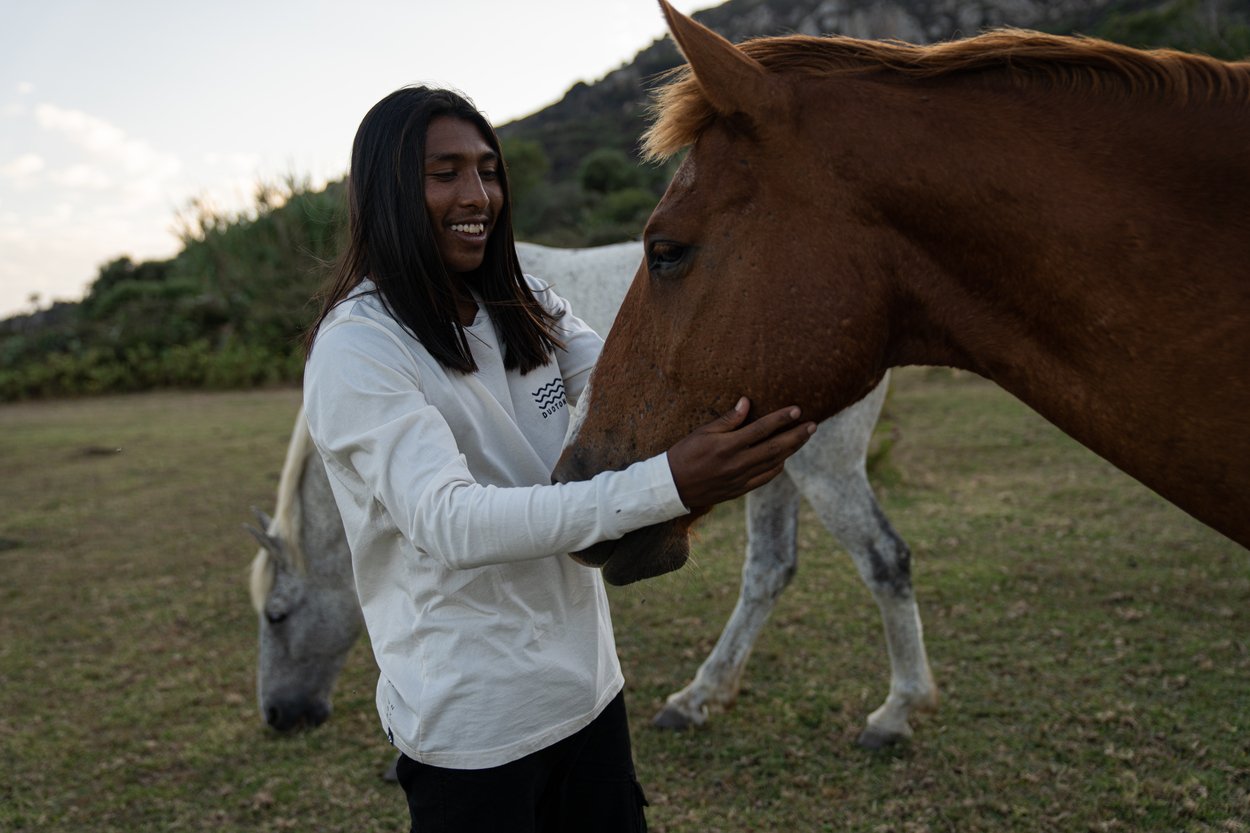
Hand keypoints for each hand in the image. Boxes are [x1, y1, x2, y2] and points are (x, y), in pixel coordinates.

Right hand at [667, 397, 816, 509]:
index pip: (762, 429)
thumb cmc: (684, 453)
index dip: (781, 419)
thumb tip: (746, 402)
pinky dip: (777, 467)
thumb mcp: (702, 432)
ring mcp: (740, 479)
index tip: (797, 409)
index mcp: (728, 446)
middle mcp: (737, 463)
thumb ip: (727, 419)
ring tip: (804, 437)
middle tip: (813, 425)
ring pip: (774, 463)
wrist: (672, 486)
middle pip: (775, 448)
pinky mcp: (739, 490)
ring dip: (792, 450)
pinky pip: (765, 478)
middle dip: (797, 436)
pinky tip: (784, 458)